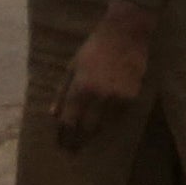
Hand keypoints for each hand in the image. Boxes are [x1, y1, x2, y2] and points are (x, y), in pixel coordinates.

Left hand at [51, 1, 157, 150]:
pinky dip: (109, 121)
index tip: (61, 146)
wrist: (126, 33)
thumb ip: (62, 91)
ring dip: (93, 133)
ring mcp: (117, 97)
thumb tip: (53, 115)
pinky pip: (118, 116)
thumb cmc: (95, 47)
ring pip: (103, 125)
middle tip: (72, 151)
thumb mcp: (73, 66)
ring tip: (86, 140)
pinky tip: (103, 123)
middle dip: (77, 141)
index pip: (69, 120)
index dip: (63, 136)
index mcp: (81, 87)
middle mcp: (98, 96)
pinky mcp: (132, 97)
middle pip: (86, 128)